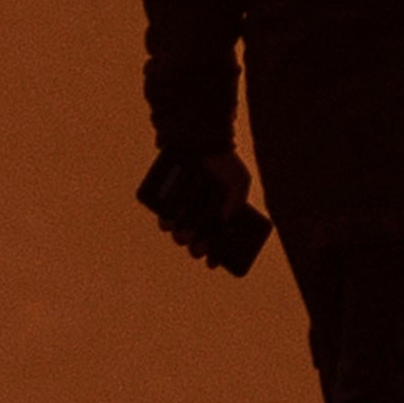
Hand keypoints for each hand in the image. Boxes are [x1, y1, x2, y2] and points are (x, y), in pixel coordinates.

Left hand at [139, 161, 267, 274]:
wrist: (203, 139)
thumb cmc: (223, 162)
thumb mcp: (239, 181)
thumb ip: (237, 200)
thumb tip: (225, 221)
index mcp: (216, 216)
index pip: (214, 242)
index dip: (213, 256)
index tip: (213, 263)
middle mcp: (197, 215)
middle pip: (195, 241)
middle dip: (196, 248)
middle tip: (198, 247)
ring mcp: (181, 208)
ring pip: (179, 231)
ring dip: (181, 238)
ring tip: (185, 234)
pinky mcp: (166, 198)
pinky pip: (164, 215)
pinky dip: (166, 221)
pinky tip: (171, 223)